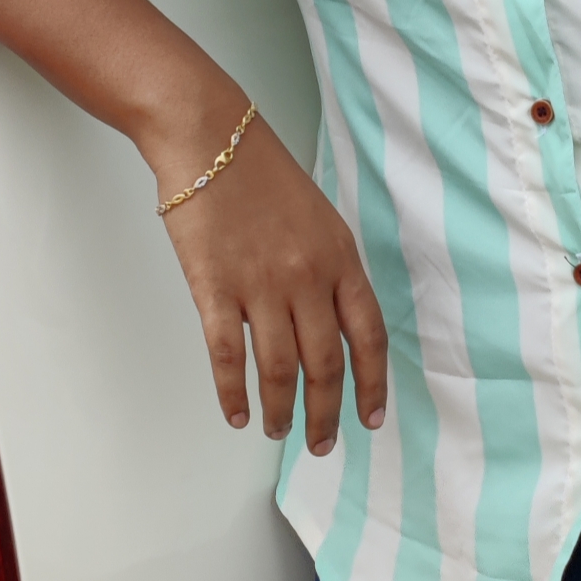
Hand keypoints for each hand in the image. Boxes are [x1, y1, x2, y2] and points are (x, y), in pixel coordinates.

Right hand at [148, 98, 387, 456]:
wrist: (208, 136)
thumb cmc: (260, 172)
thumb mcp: (318, 217)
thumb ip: (330, 270)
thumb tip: (333, 325)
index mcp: (340, 257)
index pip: (368, 335)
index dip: (372, 384)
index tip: (370, 419)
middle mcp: (307, 275)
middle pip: (325, 363)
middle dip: (327, 412)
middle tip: (323, 444)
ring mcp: (260, 283)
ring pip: (279, 368)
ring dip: (281, 410)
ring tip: (277, 430)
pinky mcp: (214, 287)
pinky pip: (227, 354)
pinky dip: (233, 391)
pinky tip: (237, 413)